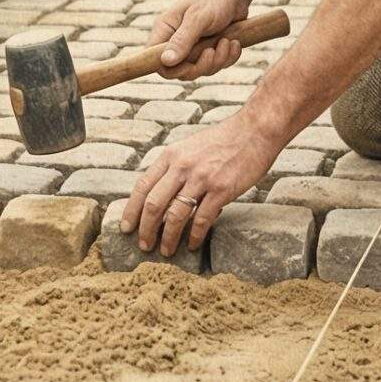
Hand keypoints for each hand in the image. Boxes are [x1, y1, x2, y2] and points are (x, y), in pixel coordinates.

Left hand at [123, 115, 281, 255]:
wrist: (255, 130)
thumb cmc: (224, 140)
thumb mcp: (190, 147)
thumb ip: (175, 167)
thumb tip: (161, 193)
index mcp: (171, 155)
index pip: (142, 186)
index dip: (131, 210)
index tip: (126, 227)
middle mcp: (182, 166)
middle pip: (153, 204)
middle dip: (145, 229)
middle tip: (143, 245)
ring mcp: (201, 178)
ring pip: (175, 215)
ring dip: (168, 237)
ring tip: (166, 251)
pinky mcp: (221, 189)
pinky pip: (202, 219)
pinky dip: (194, 236)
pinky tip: (193, 244)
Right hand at [149, 0, 249, 82]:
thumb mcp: (198, 18)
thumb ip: (182, 40)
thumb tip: (165, 61)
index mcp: (165, 30)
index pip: (155, 60)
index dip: (170, 69)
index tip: (189, 65)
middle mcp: (176, 41)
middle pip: (180, 71)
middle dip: (200, 66)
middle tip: (212, 51)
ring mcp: (194, 48)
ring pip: (200, 70)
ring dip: (217, 60)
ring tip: (227, 41)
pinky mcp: (210, 51)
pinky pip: (216, 66)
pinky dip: (228, 58)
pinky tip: (234, 42)